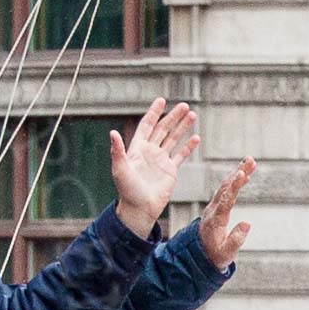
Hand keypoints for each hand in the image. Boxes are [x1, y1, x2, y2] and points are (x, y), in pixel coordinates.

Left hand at [110, 98, 199, 238]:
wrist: (139, 209)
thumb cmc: (127, 190)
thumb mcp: (120, 169)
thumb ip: (117, 151)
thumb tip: (112, 132)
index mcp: (136, 149)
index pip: (146, 126)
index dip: (153, 113)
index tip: (161, 100)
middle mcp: (149, 152)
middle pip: (162, 129)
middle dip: (173, 117)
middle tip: (184, 105)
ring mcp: (160, 160)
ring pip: (173, 139)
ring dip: (182, 127)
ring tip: (192, 114)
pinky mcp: (170, 170)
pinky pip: (180, 155)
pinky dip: (188, 146)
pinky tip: (196, 137)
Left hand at [199, 157, 256, 270]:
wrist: (198, 257)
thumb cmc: (214, 257)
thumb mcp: (225, 254)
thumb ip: (236, 240)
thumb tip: (247, 223)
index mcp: (216, 220)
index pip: (226, 200)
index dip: (234, 186)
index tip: (242, 173)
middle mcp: (213, 211)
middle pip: (225, 189)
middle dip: (238, 173)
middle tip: (250, 160)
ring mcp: (213, 208)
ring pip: (225, 187)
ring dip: (237, 173)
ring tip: (250, 161)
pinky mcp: (216, 208)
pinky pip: (225, 191)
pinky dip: (234, 181)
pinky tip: (243, 173)